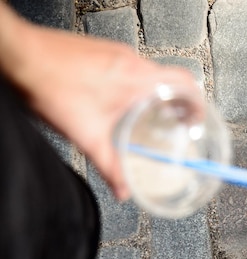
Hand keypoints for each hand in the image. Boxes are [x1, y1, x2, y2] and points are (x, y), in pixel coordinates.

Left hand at [0, 4, 203, 199]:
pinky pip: (130, 70)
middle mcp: (130, 60)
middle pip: (171, 79)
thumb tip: (123, 191)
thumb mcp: (88, 137)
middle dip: (179, 104)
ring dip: (157, 96)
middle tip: (178, 126)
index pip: (185, 83)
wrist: (20, 56)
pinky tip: (122, 107)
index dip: (198, 104)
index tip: (199, 121)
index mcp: (137, 79)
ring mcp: (115, 53)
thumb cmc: (51, 87)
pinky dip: (136, 89)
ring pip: (150, 74)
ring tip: (152, 120)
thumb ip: (110, 168)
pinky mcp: (101, 53)